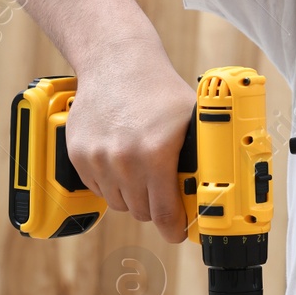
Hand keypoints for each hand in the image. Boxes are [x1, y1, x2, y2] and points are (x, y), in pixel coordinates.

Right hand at [65, 43, 193, 243]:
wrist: (116, 62)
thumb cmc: (158, 89)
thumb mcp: (192, 119)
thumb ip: (202, 154)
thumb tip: (217, 186)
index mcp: (155, 155)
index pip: (163, 214)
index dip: (174, 229)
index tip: (178, 232)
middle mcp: (123, 161)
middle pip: (141, 211)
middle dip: (155, 207)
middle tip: (164, 193)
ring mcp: (97, 158)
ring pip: (118, 202)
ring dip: (132, 194)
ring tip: (142, 170)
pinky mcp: (78, 155)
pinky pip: (98, 187)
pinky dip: (110, 182)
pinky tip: (122, 161)